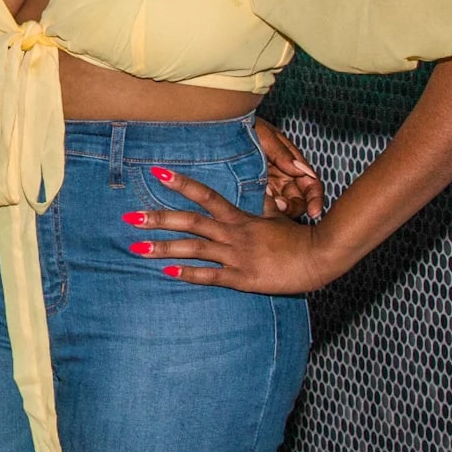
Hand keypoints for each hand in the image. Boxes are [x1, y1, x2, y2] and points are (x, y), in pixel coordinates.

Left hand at [125, 166, 345, 295]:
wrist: (321, 258)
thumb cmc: (300, 237)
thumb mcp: (279, 217)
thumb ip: (266, 207)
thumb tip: (265, 193)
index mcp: (240, 218)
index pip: (205, 196)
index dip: (180, 183)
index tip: (156, 173)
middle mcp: (234, 234)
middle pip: (190, 222)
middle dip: (158, 219)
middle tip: (130, 217)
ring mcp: (236, 256)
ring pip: (194, 248)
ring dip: (164, 248)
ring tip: (136, 248)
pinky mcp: (242, 278)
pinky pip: (210, 276)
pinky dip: (188, 274)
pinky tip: (167, 272)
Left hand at [252, 118, 324, 219]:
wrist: (218, 129)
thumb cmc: (244, 126)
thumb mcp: (265, 136)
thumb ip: (282, 154)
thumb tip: (301, 170)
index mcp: (292, 164)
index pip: (311, 184)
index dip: (316, 199)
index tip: (314, 212)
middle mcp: (282, 177)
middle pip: (297, 201)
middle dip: (292, 207)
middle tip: (279, 205)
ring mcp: (267, 186)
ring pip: (279, 206)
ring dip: (275, 209)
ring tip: (263, 199)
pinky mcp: (250, 192)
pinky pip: (260, 205)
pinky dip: (260, 208)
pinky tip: (253, 202)